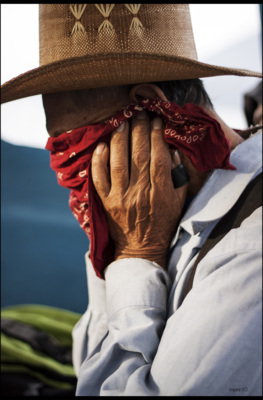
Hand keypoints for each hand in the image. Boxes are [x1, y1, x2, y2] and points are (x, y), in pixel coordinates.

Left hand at [91, 111, 187, 268]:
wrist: (140, 249)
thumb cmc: (162, 224)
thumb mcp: (179, 203)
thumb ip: (178, 178)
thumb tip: (173, 153)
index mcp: (160, 193)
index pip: (159, 158)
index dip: (157, 136)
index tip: (156, 121)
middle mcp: (139, 193)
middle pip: (139, 155)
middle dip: (139, 130)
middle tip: (139, 113)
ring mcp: (120, 197)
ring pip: (118, 163)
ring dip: (120, 139)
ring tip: (122, 122)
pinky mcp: (105, 202)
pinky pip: (99, 178)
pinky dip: (99, 161)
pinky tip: (102, 145)